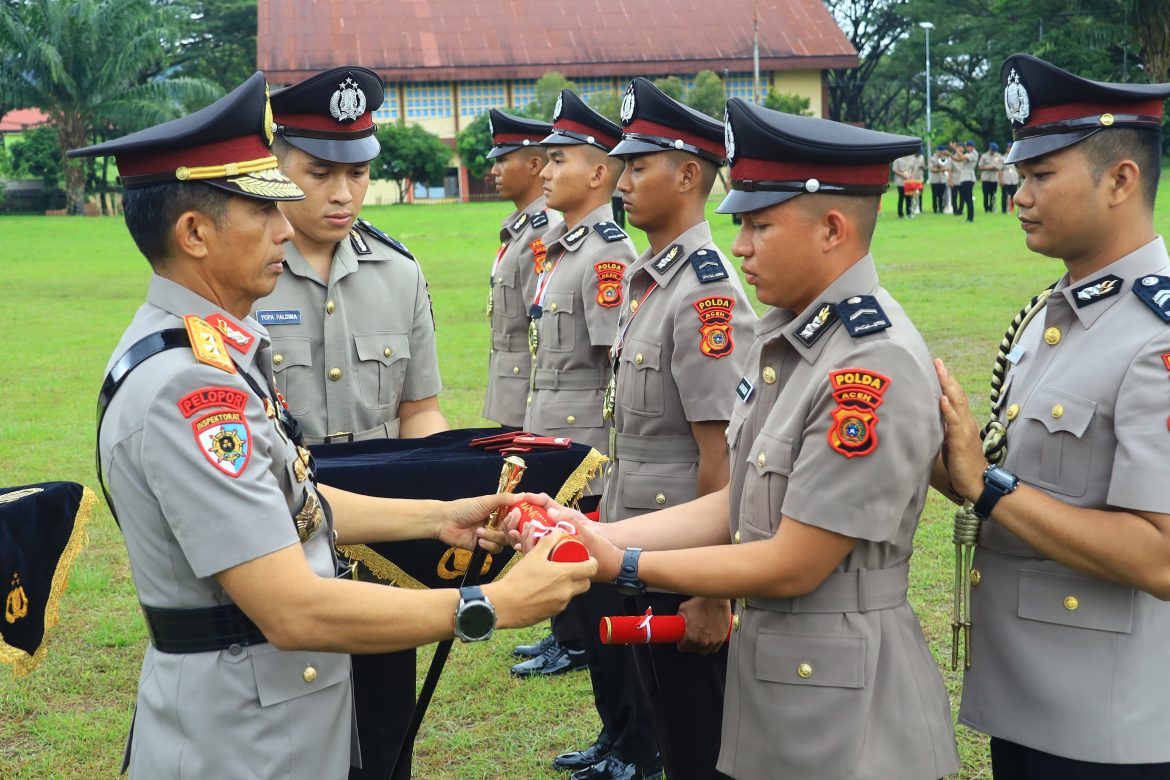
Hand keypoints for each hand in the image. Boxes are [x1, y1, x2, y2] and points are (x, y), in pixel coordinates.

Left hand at [433, 493, 513, 552]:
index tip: (515, 516)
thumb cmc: (464, 508)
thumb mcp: (485, 501)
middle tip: (501, 525)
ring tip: (480, 532)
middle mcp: (497, 524)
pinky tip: (479, 541)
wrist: (445, 522)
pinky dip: (489, 545)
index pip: (516, 516)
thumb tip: (522, 495)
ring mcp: (491, 536)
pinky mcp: (484, 546)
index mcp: (499, 512)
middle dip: (507, 529)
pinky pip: (495, 550)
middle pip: (513, 531)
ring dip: (493, 537)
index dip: (518, 518)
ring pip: (504, 541)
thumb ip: (503, 499)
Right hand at [485, 533, 596, 628]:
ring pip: (574, 593)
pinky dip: (558, 596)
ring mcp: (561, 604)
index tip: (587, 559)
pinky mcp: (553, 613)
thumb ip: (548, 542)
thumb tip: (558, 532)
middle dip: (583, 576)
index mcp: (565, 574)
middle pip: (586, 583)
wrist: (503, 605)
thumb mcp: (534, 555)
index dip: (592, 562)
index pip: (591, 569)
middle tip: (573, 568)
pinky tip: (545, 590)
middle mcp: (567, 591)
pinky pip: (562, 602)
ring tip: (555, 579)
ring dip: (570, 586)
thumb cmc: (518, 579)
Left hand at [676, 597, 730, 654]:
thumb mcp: (684, 608)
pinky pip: (713, 649)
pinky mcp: (720, 639)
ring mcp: (712, 641)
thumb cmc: (701, 603)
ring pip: (703, 651)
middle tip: (690, 638)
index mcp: (691, 636)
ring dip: (699, 647)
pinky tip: (707, 642)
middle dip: (689, 645)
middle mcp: (701, 641)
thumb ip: (680, 618)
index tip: (681, 641)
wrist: (717, 599)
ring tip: (699, 640)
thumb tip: (677, 621)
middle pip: (692, 650)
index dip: (681, 644)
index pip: (682, 648)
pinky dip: (710, 647)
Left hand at [935, 358, 987, 501]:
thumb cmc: (961, 464)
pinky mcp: (961, 441)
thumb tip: (926, 420)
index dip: (948, 381)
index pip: (955, 396)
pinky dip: (948, 410)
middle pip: (957, 394)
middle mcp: (966, 421)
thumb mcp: (949, 442)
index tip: (938, 366)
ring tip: (940, 371)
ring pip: (957, 403)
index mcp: (963, 421)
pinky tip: (943, 399)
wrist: (976, 482)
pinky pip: (955, 422)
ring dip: (948, 386)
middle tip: (937, 361)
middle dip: (947, 377)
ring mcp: (965, 430)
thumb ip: (942, 429)